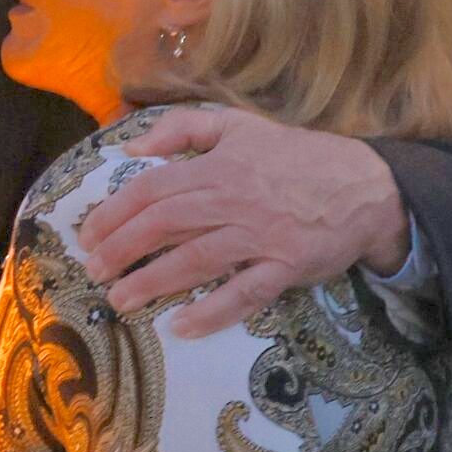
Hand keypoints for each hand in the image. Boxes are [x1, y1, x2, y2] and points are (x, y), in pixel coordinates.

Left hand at [75, 106, 410, 338]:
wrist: (364, 184)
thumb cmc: (294, 156)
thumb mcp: (239, 125)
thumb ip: (183, 129)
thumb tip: (132, 147)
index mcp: (218, 166)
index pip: (152, 189)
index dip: (115, 213)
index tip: (87, 235)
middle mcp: (233, 200)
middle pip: (165, 224)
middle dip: (122, 249)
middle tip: (93, 270)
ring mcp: (260, 236)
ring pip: (197, 259)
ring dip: (153, 281)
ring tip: (120, 299)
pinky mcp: (285, 266)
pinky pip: (245, 292)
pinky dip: (213, 311)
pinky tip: (182, 326)